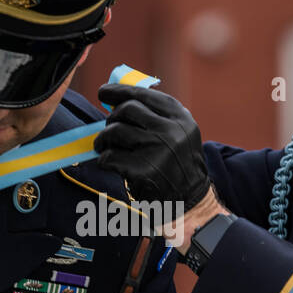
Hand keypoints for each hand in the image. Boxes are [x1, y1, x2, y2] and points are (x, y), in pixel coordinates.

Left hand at [93, 84, 211, 210]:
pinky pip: (110, 157)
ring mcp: (158, 151)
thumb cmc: (176, 164)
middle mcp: (171, 132)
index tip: (103, 92)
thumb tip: (118, 98)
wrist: (189, 201)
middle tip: (108, 131)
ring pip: (115, 131)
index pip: (144, 95)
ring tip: (103, 147)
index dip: (120, 91)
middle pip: (127, 109)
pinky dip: (104, 160)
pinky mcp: (143, 171)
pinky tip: (110, 164)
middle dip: (111, 118)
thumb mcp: (178, 134)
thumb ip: (156, 115)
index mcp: (180, 118)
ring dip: (103, 140)